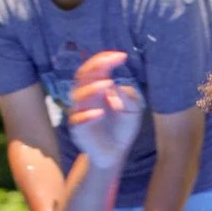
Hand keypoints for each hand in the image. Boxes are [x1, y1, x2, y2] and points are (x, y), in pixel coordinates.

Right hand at [68, 51, 143, 173]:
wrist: (114, 154)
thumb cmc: (122, 129)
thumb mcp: (134, 110)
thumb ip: (129, 96)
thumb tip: (117, 85)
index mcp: (98, 88)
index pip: (95, 68)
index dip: (105, 59)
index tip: (122, 56)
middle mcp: (86, 97)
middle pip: (82, 76)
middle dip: (94, 66)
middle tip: (109, 62)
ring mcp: (80, 112)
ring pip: (77, 95)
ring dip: (92, 88)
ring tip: (107, 84)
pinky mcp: (78, 129)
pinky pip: (78, 119)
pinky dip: (88, 115)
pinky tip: (100, 112)